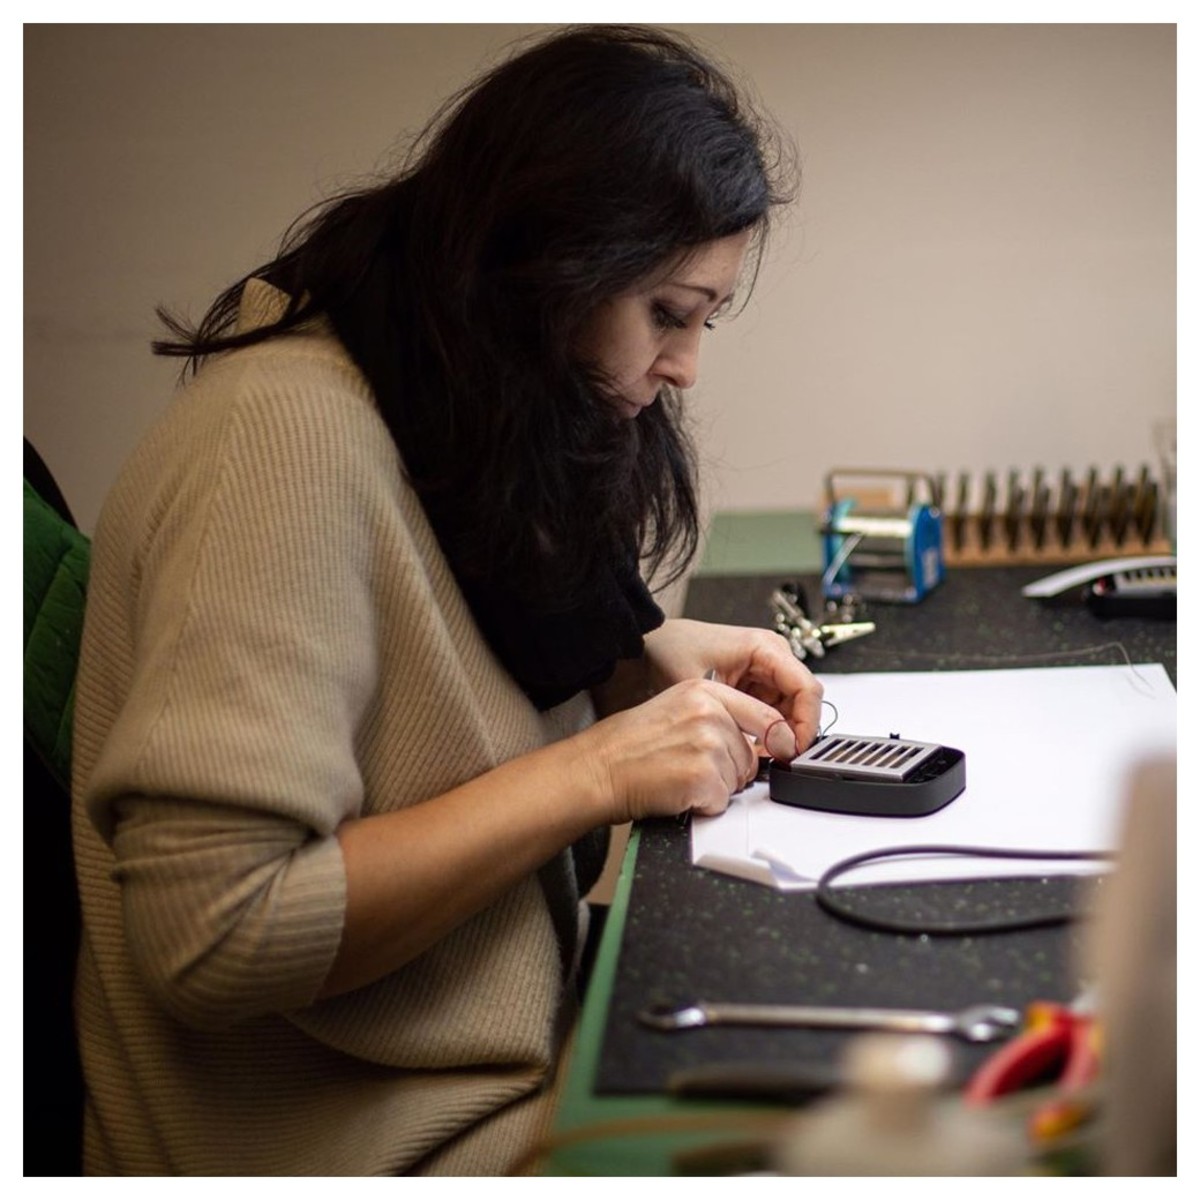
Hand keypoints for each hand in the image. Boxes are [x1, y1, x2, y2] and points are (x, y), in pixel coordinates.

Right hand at [579, 677, 801, 822]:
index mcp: (705, 692)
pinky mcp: (703, 776)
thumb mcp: (676, 709)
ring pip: (738, 780)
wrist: (598, 769)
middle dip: (729, 771)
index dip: (776, 740)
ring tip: (680, 777)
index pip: (765, 716)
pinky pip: (722, 801)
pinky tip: (677, 791)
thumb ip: (718, 716)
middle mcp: (709, 713)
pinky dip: (702, 805)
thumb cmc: (628, 745)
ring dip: (714, 788)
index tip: (781, 751)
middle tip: (691, 768)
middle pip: (751, 755)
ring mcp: (707, 743)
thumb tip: (760, 737)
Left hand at [641, 618, 823, 757]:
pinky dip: (766, 730)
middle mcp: (771, 655)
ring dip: (780, 733)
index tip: (794, 750)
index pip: (807, 689)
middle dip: (794, 732)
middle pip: (803, 701)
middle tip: (779, 758)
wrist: (651, 647)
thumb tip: (770, 747)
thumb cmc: (672, 652)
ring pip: (790, 709)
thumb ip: (740, 719)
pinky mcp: (754, 682)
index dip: (806, 724)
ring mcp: (764, 669)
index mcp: (765, 647)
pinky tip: (752, 745)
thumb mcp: (707, 691)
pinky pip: (772, 710)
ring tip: (761, 754)